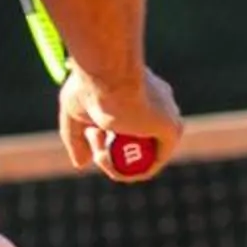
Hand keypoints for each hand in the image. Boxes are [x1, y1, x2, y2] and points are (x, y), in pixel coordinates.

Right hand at [59, 66, 183, 181]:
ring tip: (100, 151)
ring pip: (141, 157)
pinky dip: (125, 170)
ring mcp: (167, 117)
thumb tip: (82, 164)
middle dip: (108, 151)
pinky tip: (107, 160)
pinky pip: (150, 164)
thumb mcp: (74, 112)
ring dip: (114, 164)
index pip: (128, 127)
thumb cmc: (90, 85)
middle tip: (94, 140)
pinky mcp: (173, 130)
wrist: (106, 76)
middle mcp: (158, 105)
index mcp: (141, 94)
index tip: (89, 133)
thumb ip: (76, 138)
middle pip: (134, 144)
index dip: (103, 139)